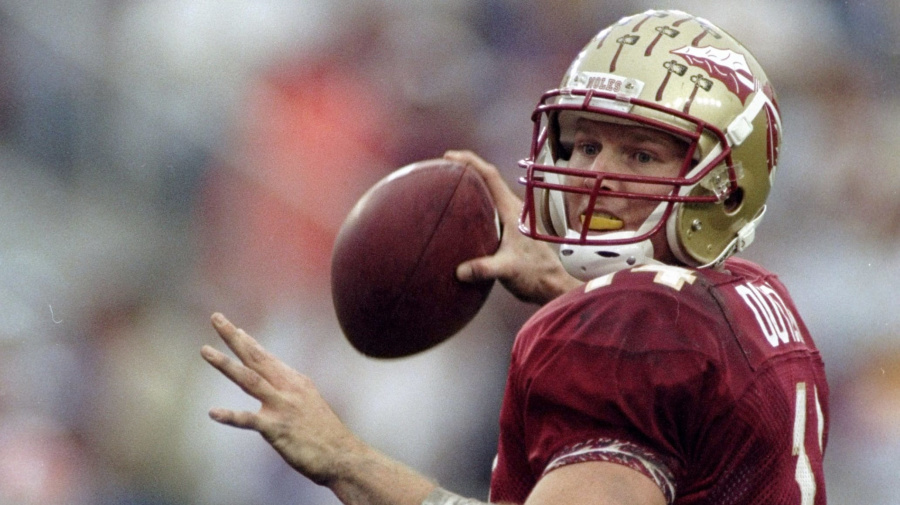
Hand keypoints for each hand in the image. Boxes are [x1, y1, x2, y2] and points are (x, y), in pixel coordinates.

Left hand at [201, 313, 359, 484]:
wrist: (343, 455)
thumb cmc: (326, 434)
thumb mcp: (310, 404)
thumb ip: (291, 392)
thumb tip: (278, 384)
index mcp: (295, 382)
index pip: (267, 357)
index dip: (248, 342)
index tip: (234, 328)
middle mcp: (288, 388)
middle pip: (255, 357)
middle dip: (234, 337)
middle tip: (216, 317)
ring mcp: (282, 406)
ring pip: (248, 379)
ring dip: (225, 364)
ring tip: (205, 350)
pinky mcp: (277, 428)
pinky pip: (249, 420)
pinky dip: (230, 416)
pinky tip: (213, 413)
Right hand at [443, 150, 581, 304]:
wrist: (550, 284)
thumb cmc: (535, 274)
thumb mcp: (508, 270)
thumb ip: (485, 269)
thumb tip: (460, 271)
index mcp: (512, 210)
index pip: (490, 176)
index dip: (470, 161)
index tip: (450, 156)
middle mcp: (511, 209)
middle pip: (487, 180)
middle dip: (465, 168)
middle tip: (442, 167)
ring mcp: (510, 219)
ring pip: (487, 194)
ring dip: (469, 185)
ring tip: (447, 185)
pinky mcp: (508, 230)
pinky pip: (487, 209)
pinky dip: (472, 204)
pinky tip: (459, 214)